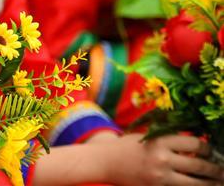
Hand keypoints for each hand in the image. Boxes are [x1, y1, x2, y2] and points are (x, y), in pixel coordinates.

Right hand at [104, 133, 223, 185]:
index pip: (195, 144)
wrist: (104, 162)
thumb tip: (194, 143)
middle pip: (200, 165)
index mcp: (160, 140)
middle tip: (222, 170)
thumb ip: (167, 138)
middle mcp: (162, 157)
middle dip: (215, 169)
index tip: (211, 151)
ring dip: (211, 183)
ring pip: (196, 182)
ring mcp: (160, 175)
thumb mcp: (146, 136)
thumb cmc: (126, 147)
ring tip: (219, 181)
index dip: (208, 148)